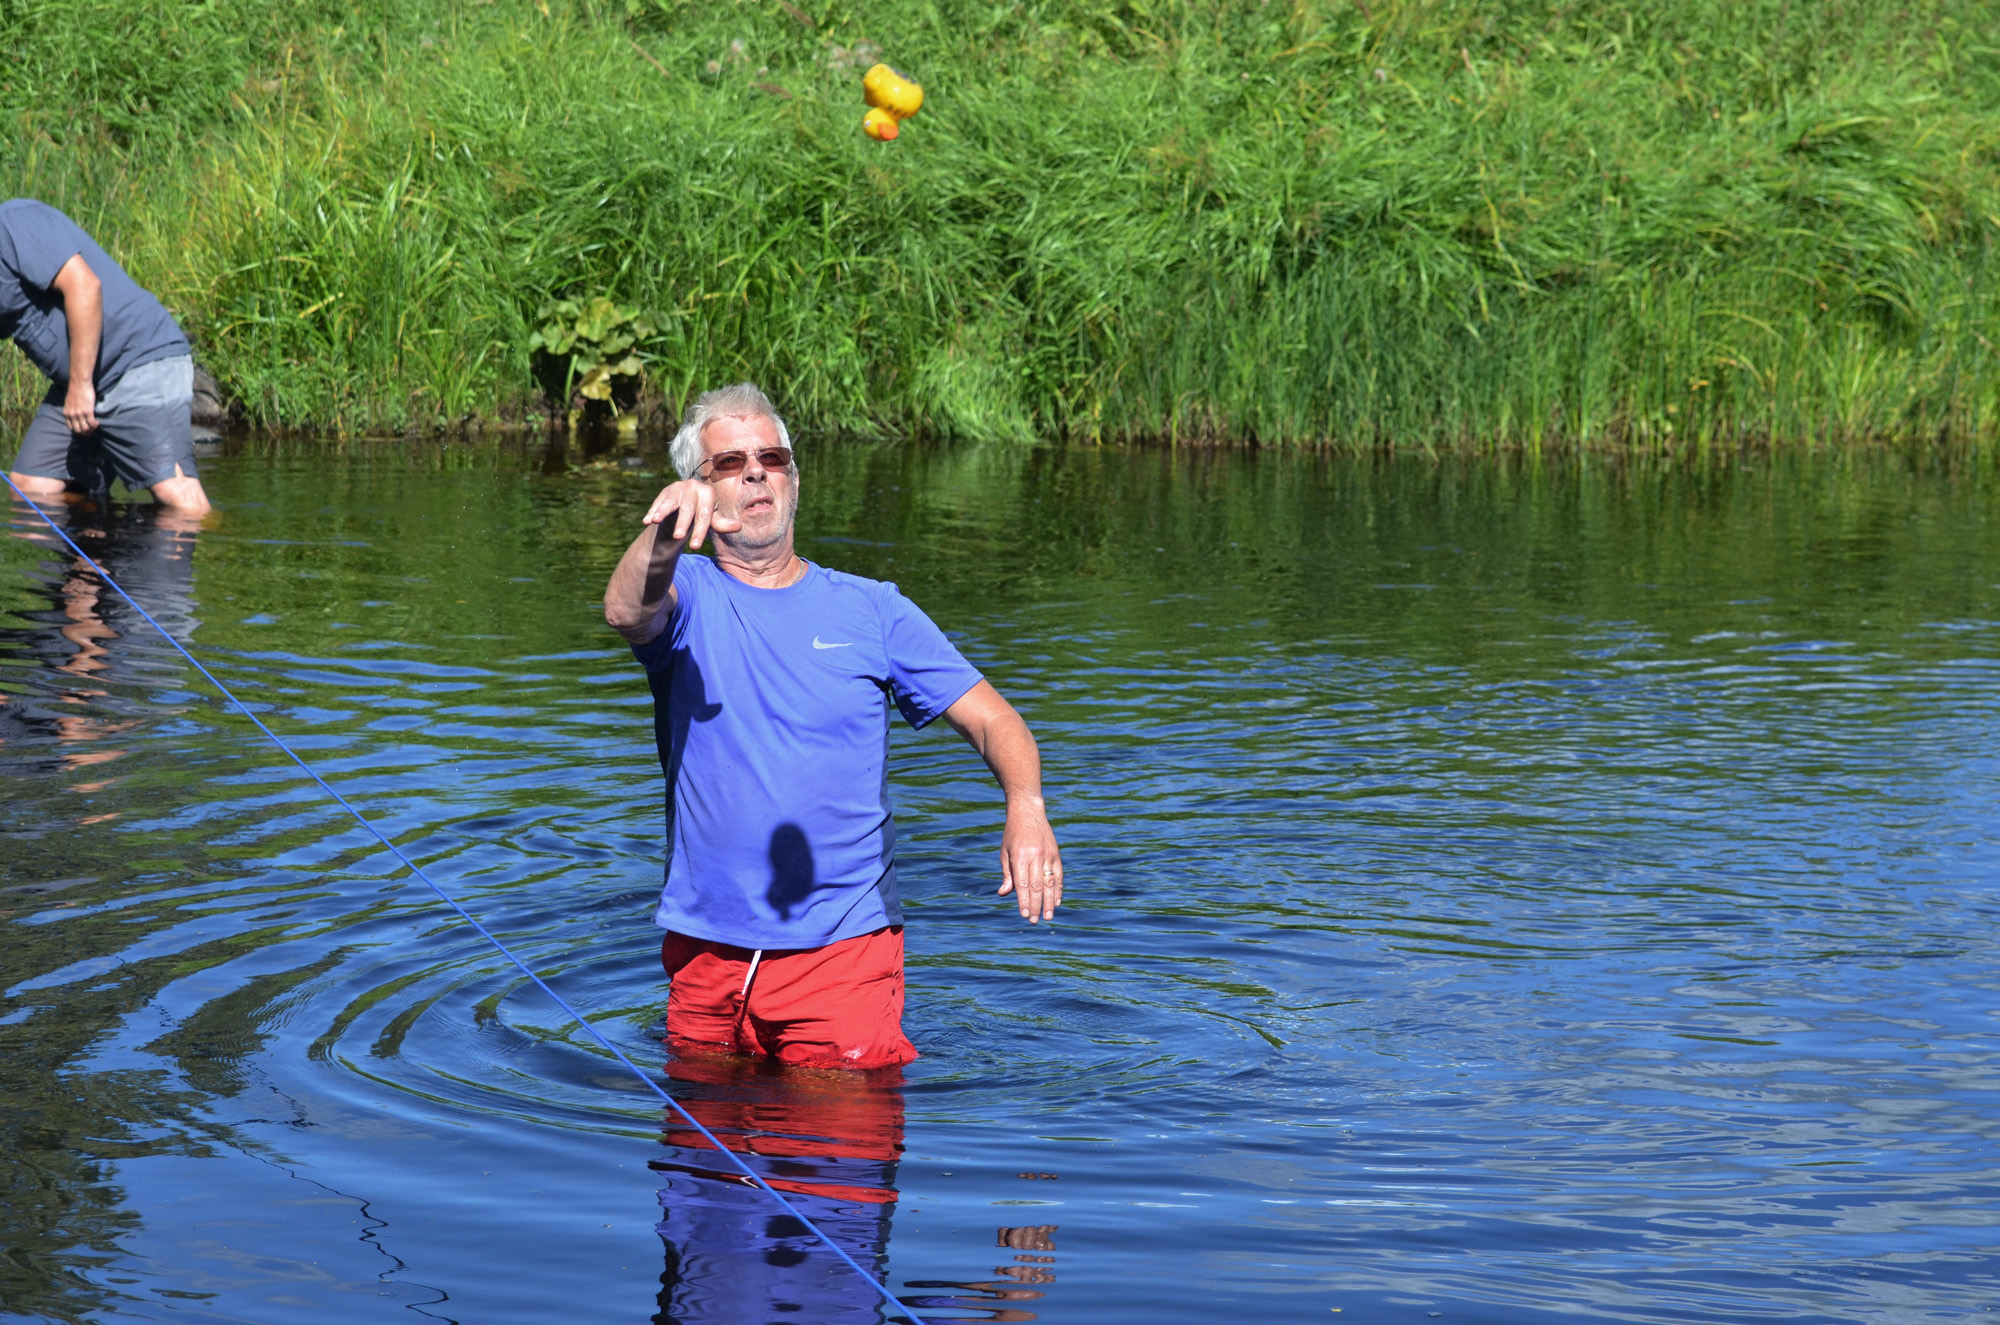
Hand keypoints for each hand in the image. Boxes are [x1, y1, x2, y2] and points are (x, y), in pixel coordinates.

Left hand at [63, 382, 97, 433]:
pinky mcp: (88, 411)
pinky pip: (91, 423)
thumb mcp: (69, 402)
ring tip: (94, 426)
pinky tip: (97, 422)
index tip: (83, 429)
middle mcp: (72, 415)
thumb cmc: (75, 390)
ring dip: (91, 429)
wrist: (79, 383)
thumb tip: (76, 416)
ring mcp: (80, 414)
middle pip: (78, 430)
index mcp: (66, 413)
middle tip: (90, 430)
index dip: (77, 431)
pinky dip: (95, 425)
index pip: (70, 428)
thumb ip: (71, 410)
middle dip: (85, 432)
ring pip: (85, 428)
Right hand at [642, 478, 740, 549]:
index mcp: (708, 493)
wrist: (686, 508)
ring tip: (655, 521)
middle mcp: (693, 486)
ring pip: (671, 502)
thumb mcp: (711, 522)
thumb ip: (721, 524)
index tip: (695, 546)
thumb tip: (737, 526)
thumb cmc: (701, 516)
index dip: (700, 530)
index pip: (704, 514)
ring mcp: (677, 488)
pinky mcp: (665, 492)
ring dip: (662, 512)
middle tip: (678, 537)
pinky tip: (646, 521)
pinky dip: (652, 512)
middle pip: (688, 508)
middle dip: (683, 523)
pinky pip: (658, 503)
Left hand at [996, 797, 1062, 922]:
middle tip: (1035, 921)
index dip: (1024, 901)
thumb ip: (1007, 874)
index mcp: (1020, 856)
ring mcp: (1048, 854)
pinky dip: (1058, 889)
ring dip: (1049, 902)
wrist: (1028, 811)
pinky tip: (1056, 902)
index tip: (1024, 915)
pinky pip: (1059, 875)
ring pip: (1050, 883)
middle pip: (1037, 886)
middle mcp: (1035, 856)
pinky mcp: (1056, 854)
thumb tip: (1004, 894)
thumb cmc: (1012, 834)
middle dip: (1036, 905)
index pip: (1023, 884)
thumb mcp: (1004, 852)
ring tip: (1048, 916)